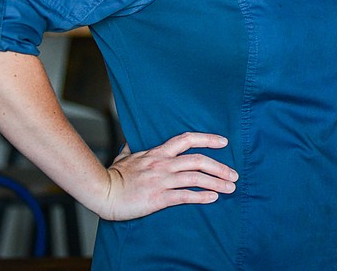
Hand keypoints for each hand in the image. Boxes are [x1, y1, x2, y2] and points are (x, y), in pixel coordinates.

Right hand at [92, 131, 237, 220]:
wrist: (102, 192)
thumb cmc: (113, 175)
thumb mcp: (125, 156)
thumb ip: (133, 148)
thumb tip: (132, 140)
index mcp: (157, 152)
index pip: (187, 139)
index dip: (208, 139)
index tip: (224, 142)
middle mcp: (163, 163)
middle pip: (198, 159)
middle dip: (220, 166)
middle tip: (234, 174)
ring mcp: (161, 180)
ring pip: (195, 177)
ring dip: (216, 182)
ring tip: (230, 187)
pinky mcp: (158, 198)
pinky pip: (184, 195)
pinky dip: (201, 196)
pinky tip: (213, 198)